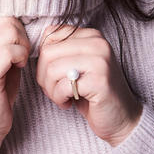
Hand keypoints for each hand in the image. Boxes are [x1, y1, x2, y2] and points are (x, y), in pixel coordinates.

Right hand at [0, 17, 29, 153]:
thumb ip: (4, 35)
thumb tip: (25, 15)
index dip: (13, 17)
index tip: (20, 35)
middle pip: (5, 16)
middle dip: (22, 31)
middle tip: (22, 51)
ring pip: (9, 29)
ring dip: (23, 43)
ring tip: (21, 58)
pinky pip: (10, 49)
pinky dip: (21, 56)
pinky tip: (19, 66)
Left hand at [37, 25, 141, 145]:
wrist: (122, 118)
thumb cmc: (92, 92)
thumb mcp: (75, 64)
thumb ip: (59, 50)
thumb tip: (31, 47)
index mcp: (91, 35)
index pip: (49, 35)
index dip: (43, 58)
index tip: (53, 74)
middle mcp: (98, 44)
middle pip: (47, 52)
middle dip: (43, 75)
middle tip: (54, 90)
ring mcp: (100, 62)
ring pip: (52, 69)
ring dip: (50, 89)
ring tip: (62, 97)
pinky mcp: (99, 82)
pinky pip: (62, 87)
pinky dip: (59, 98)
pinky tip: (69, 103)